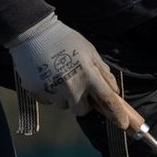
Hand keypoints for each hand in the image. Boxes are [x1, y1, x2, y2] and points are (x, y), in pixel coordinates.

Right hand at [7, 13, 129, 127]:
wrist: (32, 31)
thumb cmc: (65, 39)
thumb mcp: (90, 51)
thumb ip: (103, 71)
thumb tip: (114, 90)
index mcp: (88, 76)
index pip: (107, 101)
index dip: (117, 114)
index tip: (123, 124)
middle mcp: (72, 87)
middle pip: (83, 110)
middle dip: (84, 103)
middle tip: (79, 88)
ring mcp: (53, 91)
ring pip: (64, 106)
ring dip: (66, 98)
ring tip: (60, 78)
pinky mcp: (36, 92)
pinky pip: (48, 101)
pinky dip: (50, 93)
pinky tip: (48, 77)